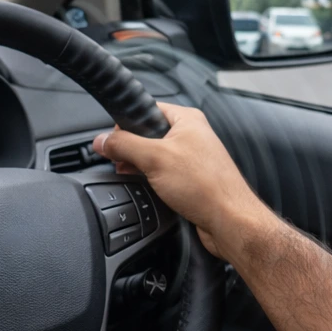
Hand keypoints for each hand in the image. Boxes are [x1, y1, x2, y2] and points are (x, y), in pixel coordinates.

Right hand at [93, 103, 270, 259]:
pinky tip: (148, 189)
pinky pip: (163, 172)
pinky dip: (151, 179)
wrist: (229, 221)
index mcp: (187, 119)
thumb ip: (124, 146)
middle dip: (130, 149)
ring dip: (139, 166)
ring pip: (155, 155)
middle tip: (120, 162)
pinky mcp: (191, 178)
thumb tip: (102, 140)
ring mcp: (192, 157)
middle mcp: (191, 135)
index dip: (125, 124)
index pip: (146, 109)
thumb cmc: (206, 186)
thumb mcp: (155, 159)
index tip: (112, 140)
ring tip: (132, 176)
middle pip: (148, 134)